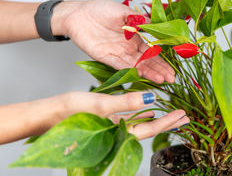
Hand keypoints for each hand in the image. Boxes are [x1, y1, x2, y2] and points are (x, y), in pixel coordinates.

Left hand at [52, 0, 174, 83]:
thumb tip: (157, 25)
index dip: (162, 58)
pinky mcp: (106, 58)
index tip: (173, 65)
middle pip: (147, 61)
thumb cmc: (99, 9)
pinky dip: (130, 71)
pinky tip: (141, 76)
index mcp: (135, 34)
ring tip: (161, 80)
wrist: (77, 14)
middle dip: (160, 69)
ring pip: (136, 65)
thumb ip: (139, 20)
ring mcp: (118, 53)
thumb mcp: (123, 11)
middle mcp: (129, 46)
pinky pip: (120, 66)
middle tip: (171, 78)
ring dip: (149, 73)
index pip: (152, 49)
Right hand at [58, 91, 189, 139]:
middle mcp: (118, 132)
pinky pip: (129, 115)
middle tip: (185, 116)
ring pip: (140, 121)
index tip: (183, 115)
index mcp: (119, 133)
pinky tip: (146, 106)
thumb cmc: (70, 112)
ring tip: (171, 111)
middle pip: (148, 128)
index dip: (168, 122)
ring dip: (156, 115)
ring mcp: (112, 126)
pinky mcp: (106, 119)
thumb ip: (127, 103)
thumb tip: (152, 98)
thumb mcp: (101, 105)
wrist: (47, 115)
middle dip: (167, 122)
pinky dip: (141, 110)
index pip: (150, 129)